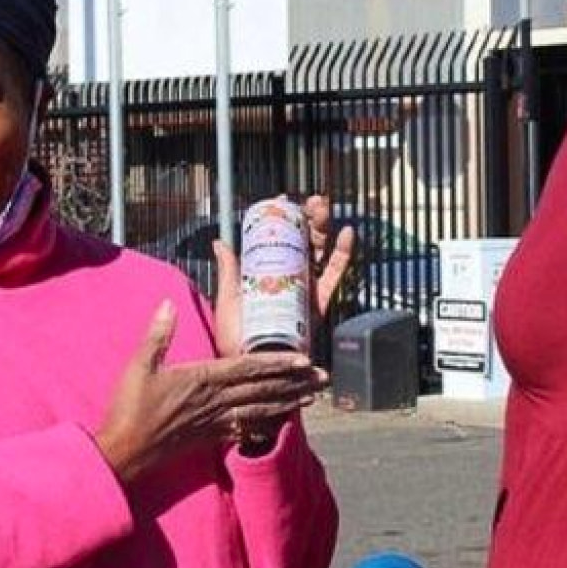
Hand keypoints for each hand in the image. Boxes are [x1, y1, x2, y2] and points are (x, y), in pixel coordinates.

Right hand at [96, 301, 329, 482]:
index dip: (278, 362)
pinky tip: (279, 421)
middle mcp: (215, 401)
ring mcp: (215, 421)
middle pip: (263, 389)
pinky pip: (245, 428)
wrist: (125, 450)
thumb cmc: (130, 407)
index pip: (249, 368)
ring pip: (260, 409)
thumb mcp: (140, 365)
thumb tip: (168, 303)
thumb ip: (158, 334)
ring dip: (288, 402)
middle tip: (323, 378)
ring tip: (311, 397)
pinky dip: (265, 423)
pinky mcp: (210, 436)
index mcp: (202, 379)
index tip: (303, 360)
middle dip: (295, 382)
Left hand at [210, 194, 356, 355]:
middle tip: (308, 200)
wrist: (252, 367)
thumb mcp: (229, 298)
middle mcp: (290, 278)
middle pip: (303, 241)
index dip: (283, 219)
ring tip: (322, 207)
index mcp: (269, 274)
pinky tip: (347, 234)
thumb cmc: (236, 338)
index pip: (278, 240)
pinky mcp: (319, 302)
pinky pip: (335, 275)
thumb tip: (219, 242)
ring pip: (320, 251)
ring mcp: (306, 288)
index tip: (281, 201)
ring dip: (324, 227)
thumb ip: (229, 271)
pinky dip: (344, 254)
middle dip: (308, 217)